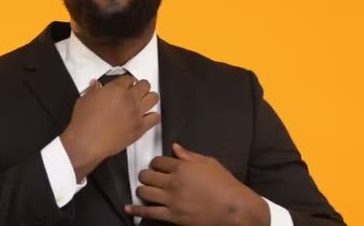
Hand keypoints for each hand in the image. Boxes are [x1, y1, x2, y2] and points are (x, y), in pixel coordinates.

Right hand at [60, 75, 159, 180]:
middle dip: (140, 87)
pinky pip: (155, 118)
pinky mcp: (140, 127)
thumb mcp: (84, 100)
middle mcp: (129, 99)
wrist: (87, 142)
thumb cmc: (83, 121)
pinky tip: (145, 117)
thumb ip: (93, 90)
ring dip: (149, 98)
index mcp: (116, 89)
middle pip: (145, 85)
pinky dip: (152, 116)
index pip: (128, 78)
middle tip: (135, 92)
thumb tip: (96, 85)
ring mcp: (136, 113)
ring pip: (154, 98)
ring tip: (143, 102)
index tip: (125, 86)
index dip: (126, 82)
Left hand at [126, 143, 269, 225]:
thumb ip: (190, 155)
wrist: (233, 207)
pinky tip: (129, 208)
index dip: (156, 163)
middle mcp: (173, 182)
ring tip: (143, 189)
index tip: (157, 166)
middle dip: (146, 175)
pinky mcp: (172, 216)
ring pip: (145, 192)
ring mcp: (171, 200)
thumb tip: (175, 147)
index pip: (158, 161)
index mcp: (182, 167)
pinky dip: (137, 210)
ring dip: (142, 189)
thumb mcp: (209, 163)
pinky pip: (149, 212)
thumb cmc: (225, 184)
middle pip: (147, 175)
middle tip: (148, 177)